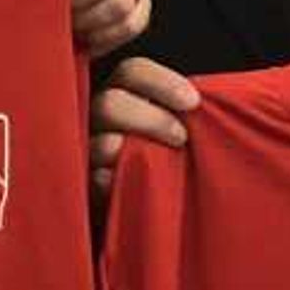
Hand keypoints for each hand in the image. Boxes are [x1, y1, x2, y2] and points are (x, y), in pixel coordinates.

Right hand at [89, 56, 198, 202]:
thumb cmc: (176, 165)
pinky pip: (90, 179)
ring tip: (150, 165)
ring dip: (123, 149)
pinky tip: (120, 183)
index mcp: (125, 98)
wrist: (159, 216)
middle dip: (150, 119)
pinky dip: (106, 181)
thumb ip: (187, 115)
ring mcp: (89, 153)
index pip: (132, 73)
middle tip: (181, 138)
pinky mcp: (86, 186)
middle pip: (111, 104)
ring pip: (99, 142)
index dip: (160, 82)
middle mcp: (101, 120)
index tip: (192, 102)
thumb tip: (202, 103)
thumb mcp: (183, 132)